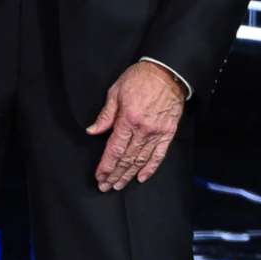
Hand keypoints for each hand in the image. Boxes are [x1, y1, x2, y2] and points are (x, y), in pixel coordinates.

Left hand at [88, 59, 184, 190]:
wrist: (167, 72)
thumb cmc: (140, 79)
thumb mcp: (115, 92)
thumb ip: (105, 115)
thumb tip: (92, 131)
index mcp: (128, 119)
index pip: (114, 150)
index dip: (106, 166)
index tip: (99, 176)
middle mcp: (143, 130)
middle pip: (126, 159)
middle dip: (115, 175)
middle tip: (106, 186)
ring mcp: (157, 133)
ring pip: (141, 160)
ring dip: (129, 175)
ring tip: (119, 185)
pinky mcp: (168, 133)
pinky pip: (159, 155)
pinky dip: (150, 168)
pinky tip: (142, 177)